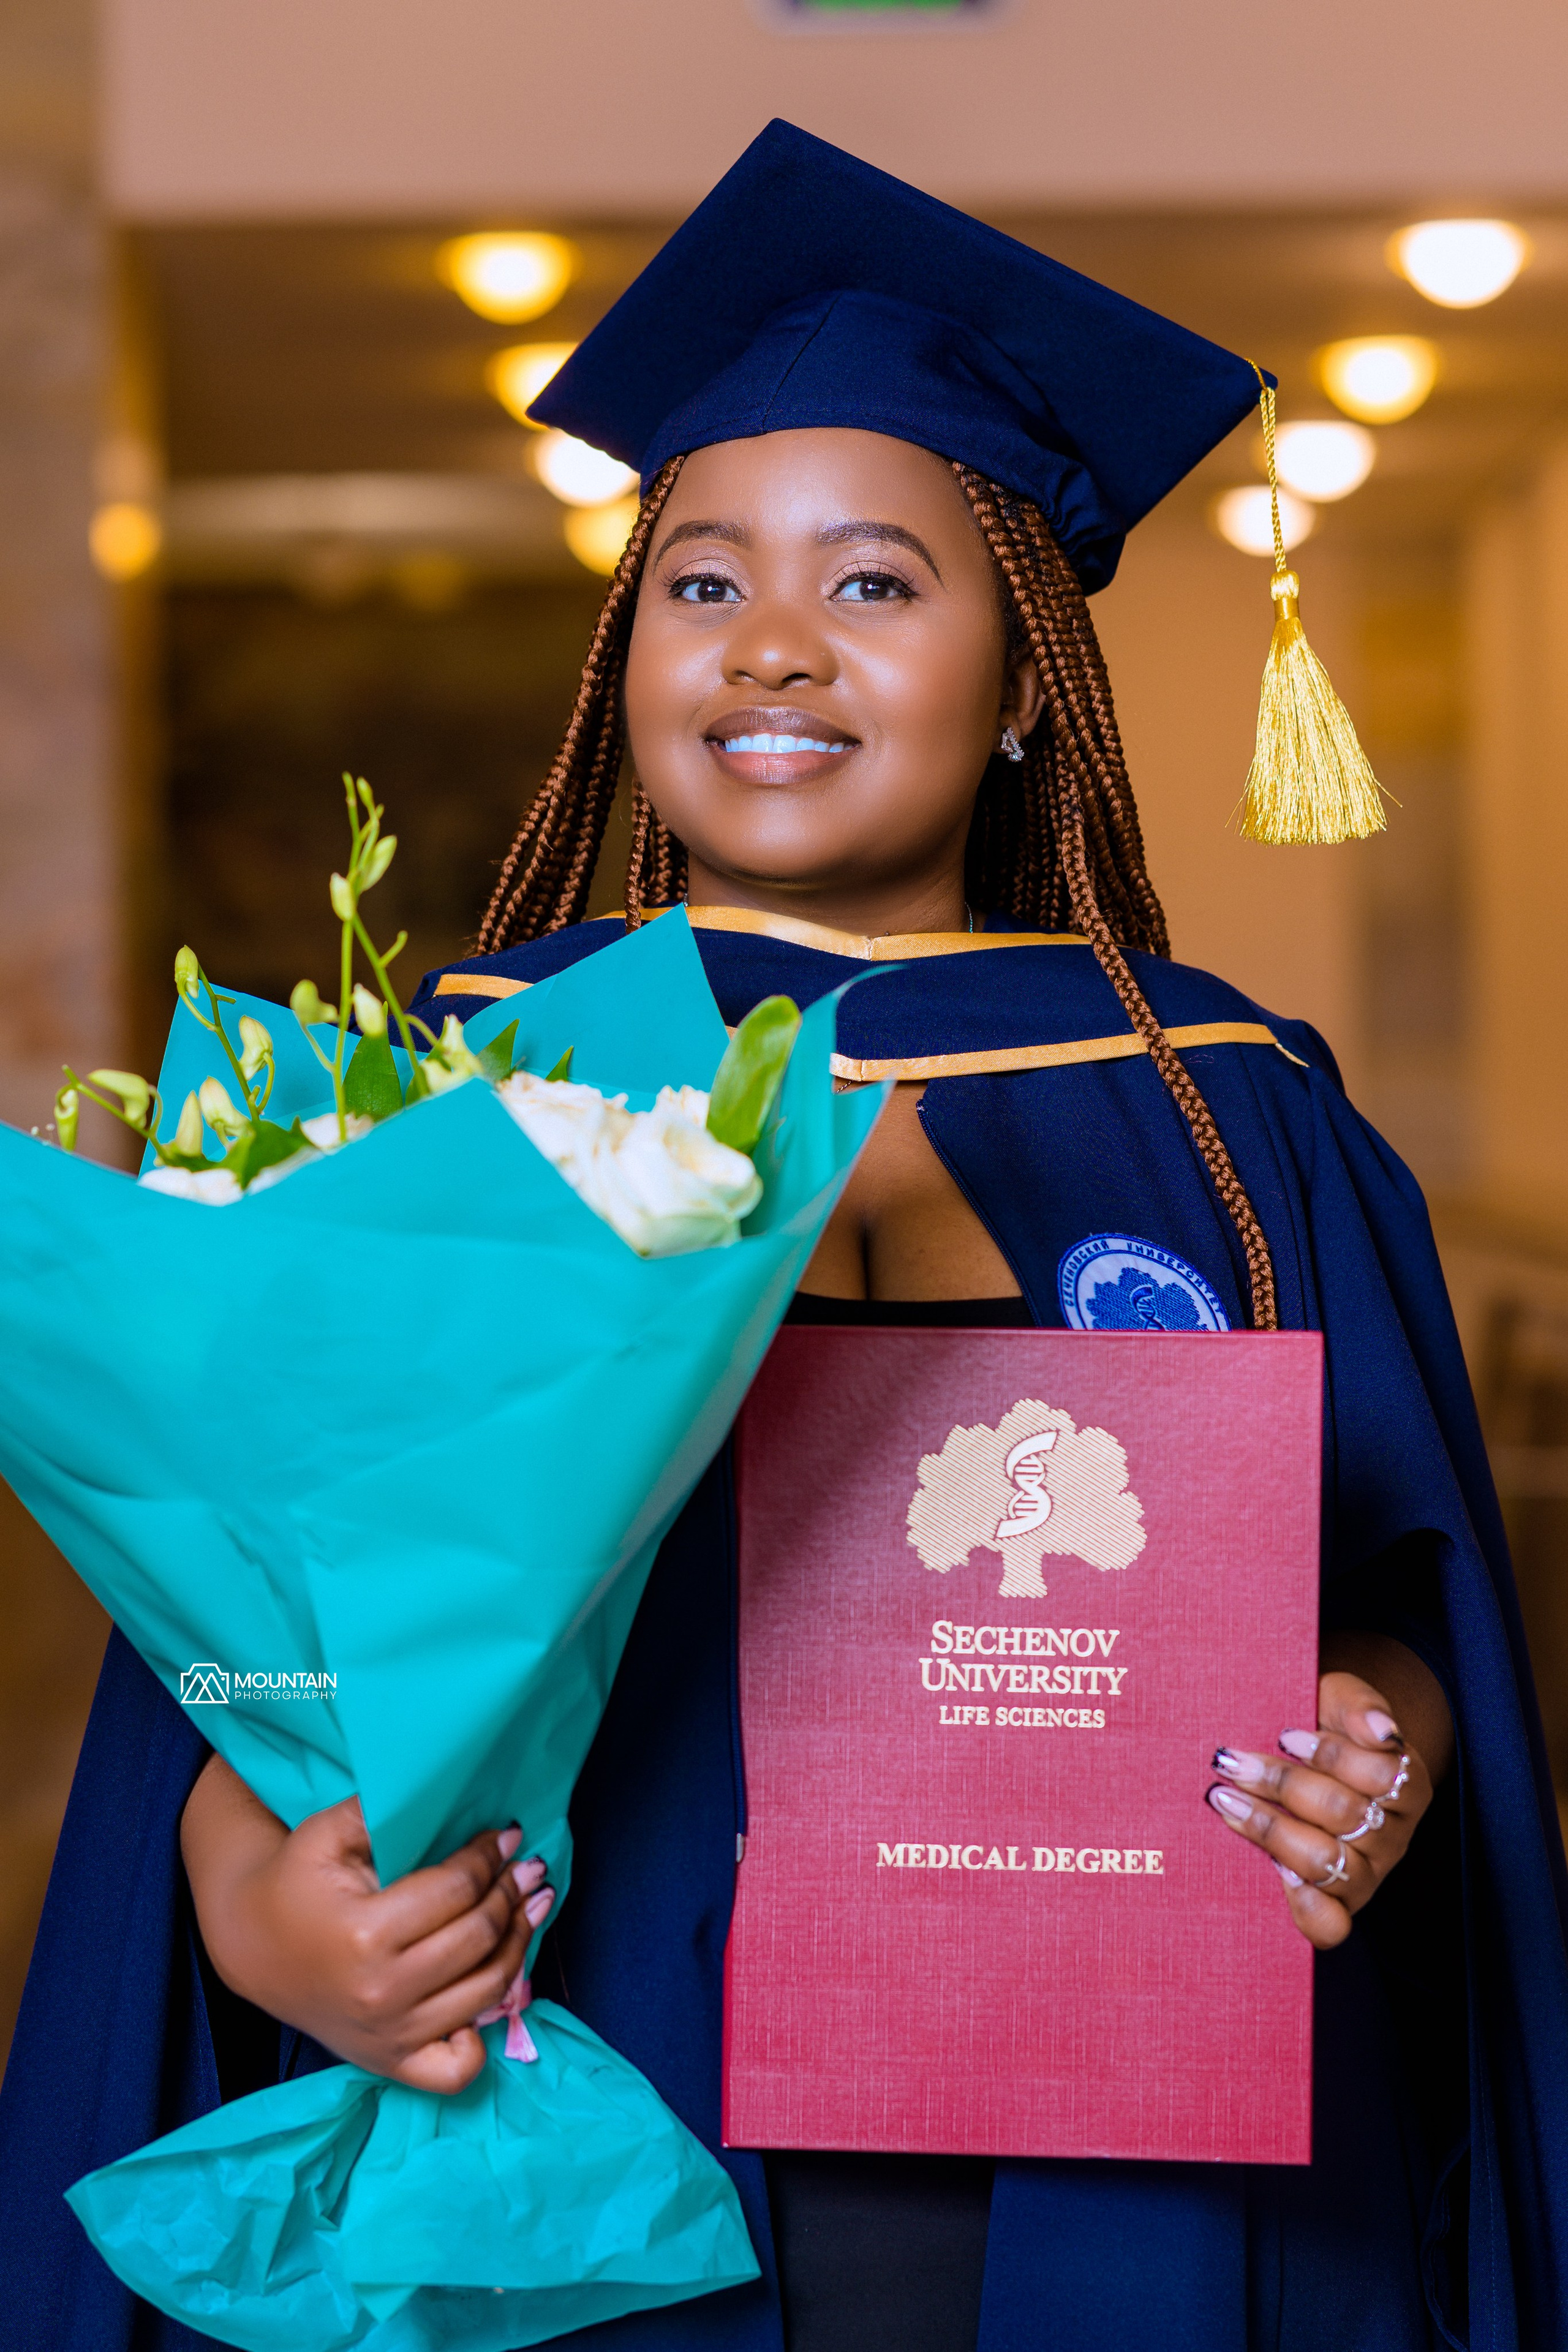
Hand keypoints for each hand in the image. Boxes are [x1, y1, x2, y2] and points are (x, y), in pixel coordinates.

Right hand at [181, 1753, 553, 2090]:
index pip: (457, 1890)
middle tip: (525, 1866)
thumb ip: (382, 1812)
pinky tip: (493, 1990)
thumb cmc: (295, 1882)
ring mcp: (391, 2036)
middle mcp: (384, 1994)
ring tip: (530, 1907)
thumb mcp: (327, 1832)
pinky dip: (485, 2034)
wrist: (253, 1945)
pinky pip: (460, 2068)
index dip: (490, 1856)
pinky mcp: (392, 2063)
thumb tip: (447, 1795)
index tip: (507, 1833)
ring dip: (519, 1944)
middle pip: (479, 1938)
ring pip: (487, 1992)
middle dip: (511, 1893)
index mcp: (367, 1934)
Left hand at [1204, 1648, 1445, 1950]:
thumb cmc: (1322, 1722)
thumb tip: (1382, 1731)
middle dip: (1281, 1784)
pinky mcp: (1339, 1905)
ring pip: (1326, 1862)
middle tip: (1230, 1762)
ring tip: (1225, 1800)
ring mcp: (1367, 1873)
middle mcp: (1393, 1834)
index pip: (1379, 1774)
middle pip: (1343, 1813)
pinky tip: (1274, 1874)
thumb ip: (1360, 1706)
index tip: (1285, 1735)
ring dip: (1269, 1830)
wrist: (1300, 1755)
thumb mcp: (1338, 1697)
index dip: (1329, 1754)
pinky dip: (1303, 1906)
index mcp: (1405, 1783)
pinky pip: (1330, 1924)